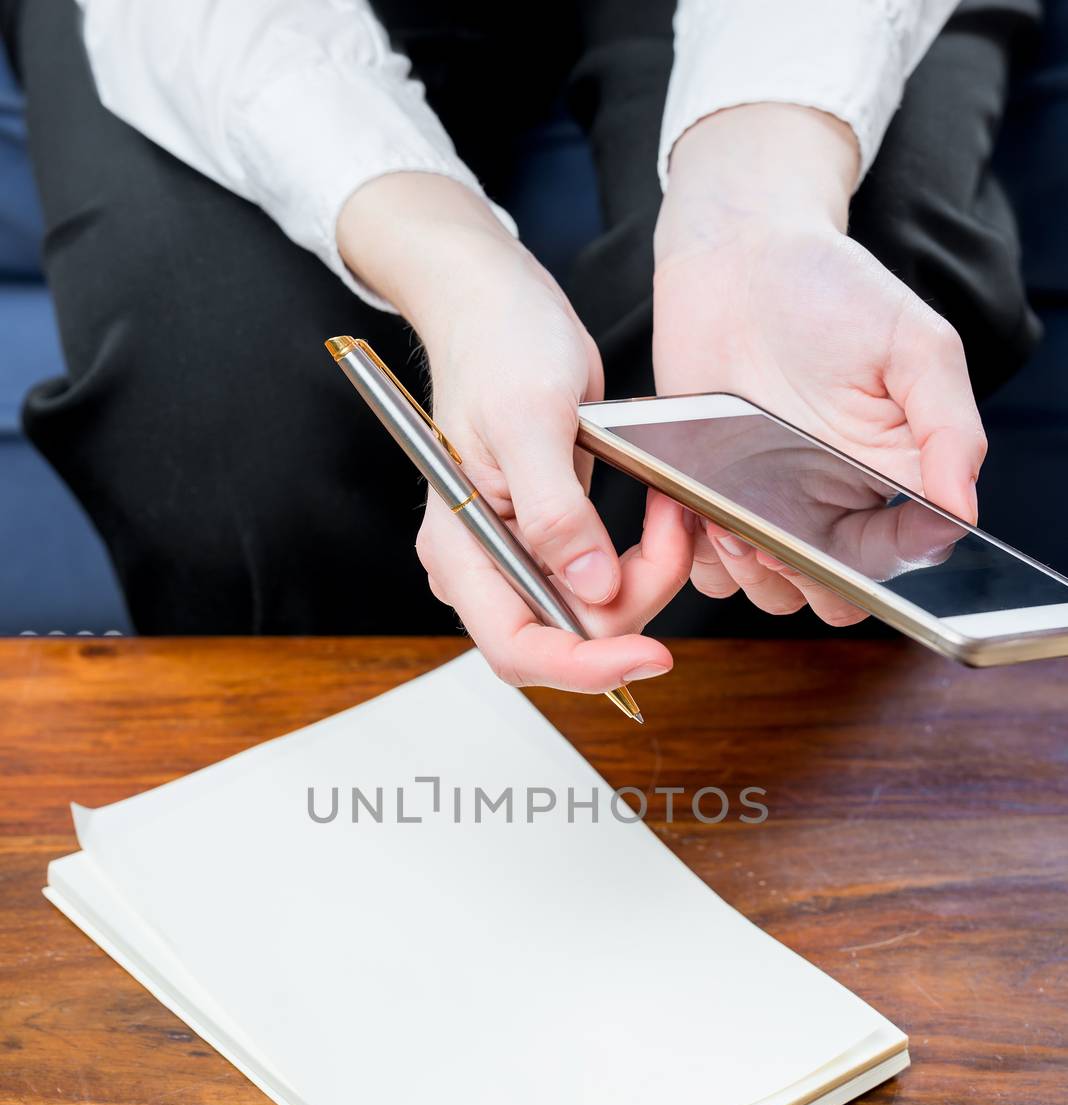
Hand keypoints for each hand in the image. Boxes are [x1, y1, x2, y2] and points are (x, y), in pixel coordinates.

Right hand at [338, 176, 690, 691]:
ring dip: (647, 575)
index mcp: (460, 547)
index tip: (649, 657)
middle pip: (567, 636)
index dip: (583, 667)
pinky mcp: (550, 541)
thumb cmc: (498, 343)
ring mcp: (516, 556)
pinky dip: (644, 559)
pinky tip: (661, 517)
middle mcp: (483, 566)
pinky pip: (604, 579)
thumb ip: (557, 513)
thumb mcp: (532, 419)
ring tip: (671, 513)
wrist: (494, 304)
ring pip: (594, 612)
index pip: (516, 647)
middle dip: (634, 599)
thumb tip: (593, 589)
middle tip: (675, 529)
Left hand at [653, 106, 986, 624]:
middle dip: (810, 583)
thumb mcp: (913, 344)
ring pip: (770, 593)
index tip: (846, 539)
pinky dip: (701, 558)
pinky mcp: (710, 504)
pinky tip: (694, 509)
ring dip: (753, 575)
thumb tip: (965, 509)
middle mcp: (834, 505)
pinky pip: (708, 570)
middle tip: (778, 540)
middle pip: (835, 595)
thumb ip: (949, 427)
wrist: (736, 260)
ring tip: (732, 520)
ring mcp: (770, 509)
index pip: (903, 560)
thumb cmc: (832, 292)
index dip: (879, 569)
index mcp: (894, 477)